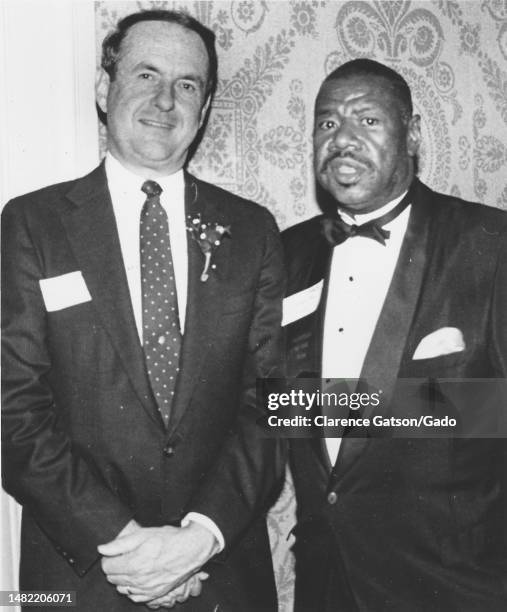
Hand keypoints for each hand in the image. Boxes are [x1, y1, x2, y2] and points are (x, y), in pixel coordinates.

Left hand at [98, 522, 217, 602]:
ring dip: (123, 577)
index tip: (116, 552)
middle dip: (116, 567)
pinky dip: (133, 588)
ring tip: (134, 565)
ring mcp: (147, 589)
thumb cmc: (169, 539)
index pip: (107, 567)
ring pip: (122, 588)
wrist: (190, 550)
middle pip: (113, 578)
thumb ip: (120, 543)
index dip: (109, 557)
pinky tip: (139, 577)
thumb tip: (102, 548)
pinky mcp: (155, 594)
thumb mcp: (143, 534)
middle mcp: (139, 580)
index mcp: (134, 564)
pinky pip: (135, 596)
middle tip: (126, 556)